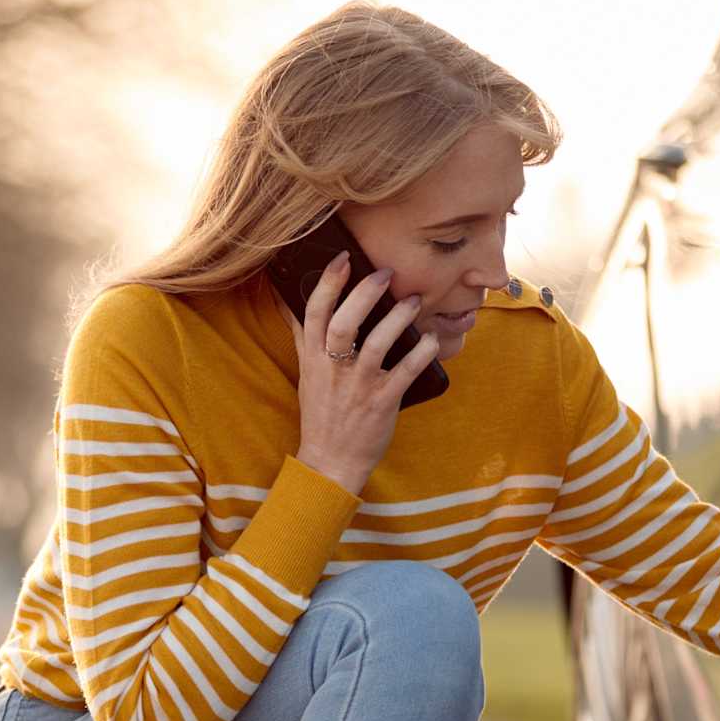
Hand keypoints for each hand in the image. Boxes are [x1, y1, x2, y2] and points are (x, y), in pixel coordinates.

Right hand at [276, 250, 442, 494]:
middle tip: (385, 273)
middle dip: (364, 293)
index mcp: (314, 359)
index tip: (343, 259)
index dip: (328, 283)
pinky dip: (421, 352)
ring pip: (376, 344)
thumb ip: (303, 339)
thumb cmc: (321, 415)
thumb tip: (289, 304)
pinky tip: (430, 337)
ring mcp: (358, 387)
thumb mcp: (306, 374)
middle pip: (343, 323)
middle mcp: (333, 370)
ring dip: (397, 318)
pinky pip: (405, 372)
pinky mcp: (382, 403)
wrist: (330, 462)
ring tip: (412, 300)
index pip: (314, 313)